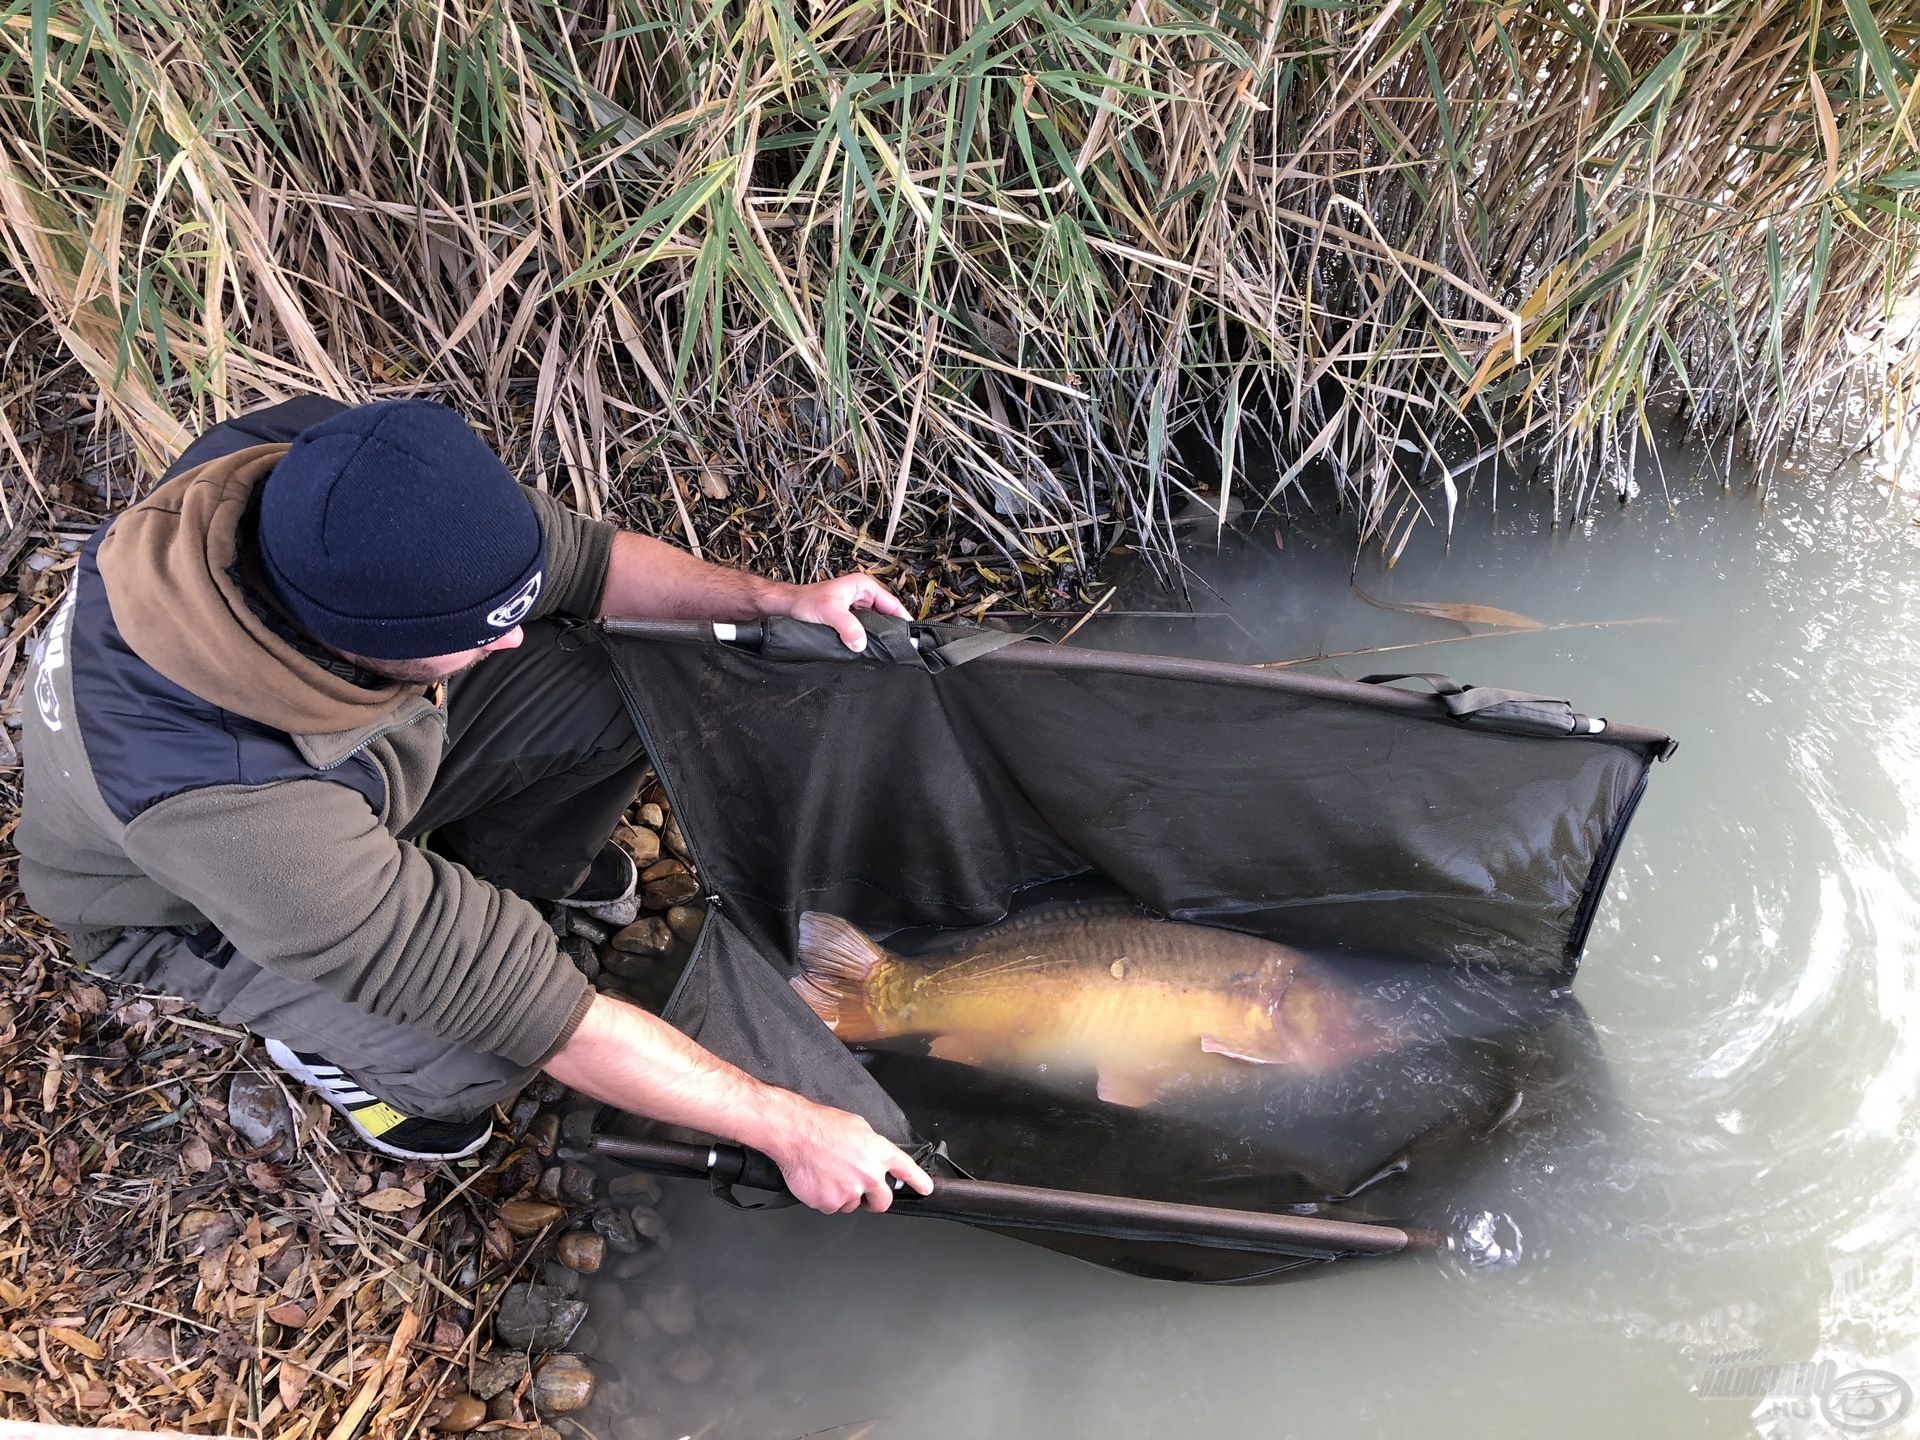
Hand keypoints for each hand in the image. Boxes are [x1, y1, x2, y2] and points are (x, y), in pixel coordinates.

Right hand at [760, 1095, 933, 1213]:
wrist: (794, 1133)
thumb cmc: (821, 1125)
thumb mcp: (857, 1127)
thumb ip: (871, 1146)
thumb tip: (873, 1156)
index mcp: (878, 1152)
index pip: (906, 1170)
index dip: (918, 1181)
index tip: (925, 1189)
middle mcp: (869, 1174)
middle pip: (883, 1201)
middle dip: (875, 1199)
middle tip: (862, 1190)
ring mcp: (850, 1191)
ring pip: (853, 1205)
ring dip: (845, 1195)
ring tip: (829, 1174)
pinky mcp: (831, 1203)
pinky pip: (832, 1207)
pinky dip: (826, 1198)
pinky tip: (818, 1180)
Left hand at [776, 573, 908, 651]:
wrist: (786, 608)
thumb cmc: (804, 602)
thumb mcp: (829, 612)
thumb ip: (847, 627)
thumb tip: (861, 643)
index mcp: (863, 586)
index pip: (892, 604)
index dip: (902, 620)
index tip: (909, 636)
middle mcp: (862, 595)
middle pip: (886, 615)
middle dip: (891, 630)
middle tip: (898, 647)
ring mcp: (856, 608)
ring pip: (875, 624)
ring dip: (878, 636)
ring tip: (886, 650)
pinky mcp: (848, 620)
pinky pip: (864, 630)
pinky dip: (867, 639)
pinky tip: (869, 649)